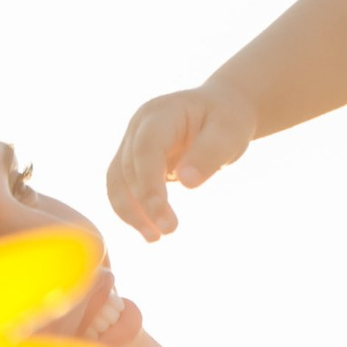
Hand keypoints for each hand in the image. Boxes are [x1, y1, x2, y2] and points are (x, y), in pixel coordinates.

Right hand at [106, 82, 259, 240]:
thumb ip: (209, 154)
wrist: (222, 108)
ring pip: (117, 180)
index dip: (149, 183)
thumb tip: (186, 182)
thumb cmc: (228, 119)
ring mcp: (132, 142)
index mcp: (161, 113)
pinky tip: (148, 229)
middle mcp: (139, 126)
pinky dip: (131, 209)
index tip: (162, 213)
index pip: (146, 149)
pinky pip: (123, 187)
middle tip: (169, 230)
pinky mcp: (133, 159)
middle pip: (129, 168)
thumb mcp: (229, 133)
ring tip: (154, 238)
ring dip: (130, 212)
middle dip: (145, 203)